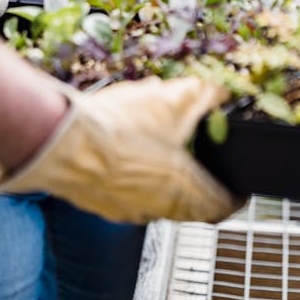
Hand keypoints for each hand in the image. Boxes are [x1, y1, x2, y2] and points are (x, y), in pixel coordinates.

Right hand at [0, 76, 241, 224]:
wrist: (61, 141)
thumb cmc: (117, 127)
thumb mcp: (171, 99)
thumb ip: (203, 96)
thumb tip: (220, 91)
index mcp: (182, 190)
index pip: (220, 207)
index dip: (234, 197)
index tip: (238, 190)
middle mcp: (157, 207)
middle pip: (188, 207)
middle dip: (199, 188)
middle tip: (203, 170)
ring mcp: (126, 208)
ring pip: (156, 201)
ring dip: (163, 182)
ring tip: (161, 151)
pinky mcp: (99, 201)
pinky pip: (125, 193)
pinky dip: (133, 178)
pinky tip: (124, 150)